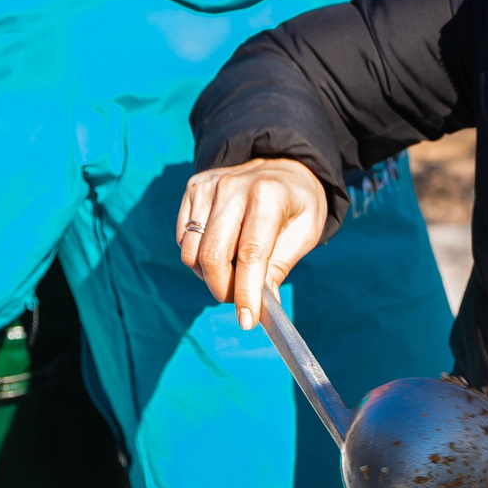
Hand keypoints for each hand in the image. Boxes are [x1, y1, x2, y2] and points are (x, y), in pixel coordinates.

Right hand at [178, 158, 326, 330]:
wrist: (283, 166)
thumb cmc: (298, 204)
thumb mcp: (304, 233)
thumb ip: (279, 267)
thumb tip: (264, 306)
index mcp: (267, 196)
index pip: (250, 254)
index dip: (246, 292)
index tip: (247, 321)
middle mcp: (233, 187)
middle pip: (212, 256)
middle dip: (224, 289)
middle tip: (240, 300)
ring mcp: (209, 186)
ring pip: (192, 251)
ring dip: (209, 276)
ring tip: (233, 275)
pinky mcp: (194, 189)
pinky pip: (183, 239)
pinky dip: (197, 257)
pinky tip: (221, 253)